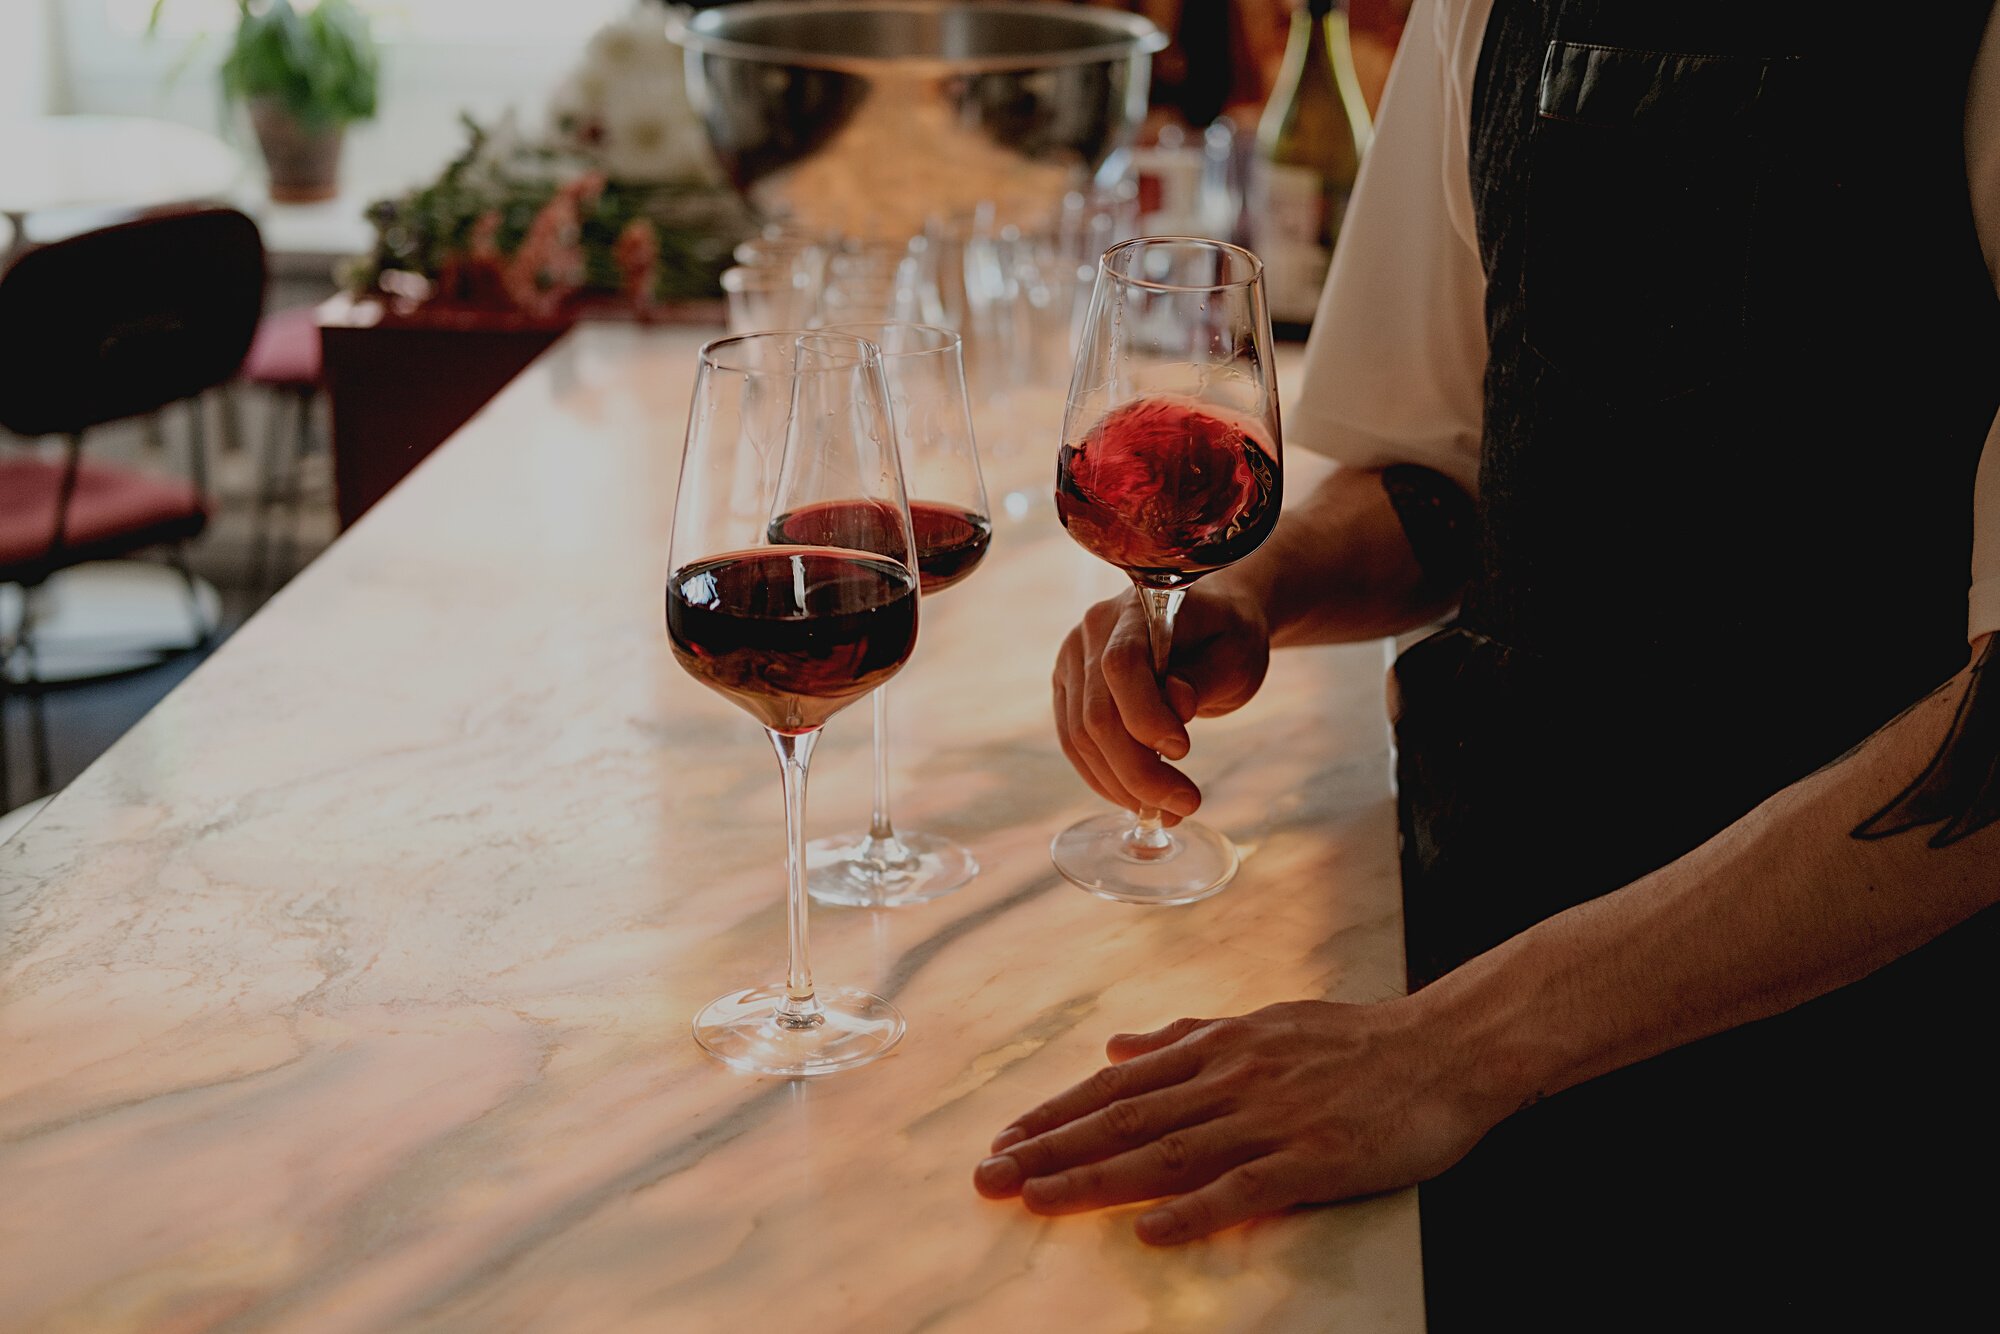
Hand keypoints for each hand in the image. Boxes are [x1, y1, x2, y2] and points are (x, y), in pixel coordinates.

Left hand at [971, 1000, 1496, 1243]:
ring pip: (1166, 1151)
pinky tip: (1146, 1230)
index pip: (1118, 1085)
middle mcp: (1231, 1078)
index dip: (1057, 1113)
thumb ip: (1185, 1038)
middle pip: (1125, 1119)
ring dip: (1095, 1178)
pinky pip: (1242, 1189)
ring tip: (1037, 1199)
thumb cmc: (1352, 1040)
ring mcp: (1270, 1119)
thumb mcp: (1260, 1023)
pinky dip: (1191, 1210)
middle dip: (1051, 1149)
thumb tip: (1115, 1045)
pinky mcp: (1313, 1159)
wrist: (1444, 1049)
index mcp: (1217, 1046)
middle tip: (989, 1176)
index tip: (1005, 1139)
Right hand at [1053, 582, 1271, 820]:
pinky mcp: (1068, 690)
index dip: (1145, 715)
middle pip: (1097, 713)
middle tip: (1185, 804)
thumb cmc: (1227, 636)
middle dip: (1138, 770)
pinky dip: (1105, 779)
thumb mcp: (1236, 654)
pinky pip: (1074, 744)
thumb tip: (1177, 703)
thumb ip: (1204, 677)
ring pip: (1080, 738)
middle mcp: (1092, 631)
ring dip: (1121, 785)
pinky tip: (1138, 799)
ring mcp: (1072, 661)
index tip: (1184, 751)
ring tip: (1167, 811)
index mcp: (1136, 608)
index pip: (1121, 665)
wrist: (1208, 625)